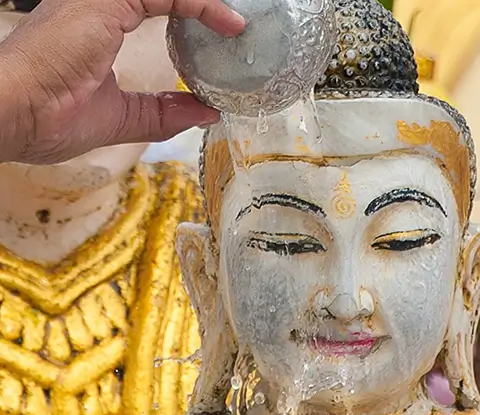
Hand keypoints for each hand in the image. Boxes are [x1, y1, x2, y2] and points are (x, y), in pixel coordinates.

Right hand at [0, 0, 244, 163]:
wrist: (11, 115)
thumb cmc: (47, 117)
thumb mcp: (122, 118)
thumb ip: (164, 111)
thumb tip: (206, 111)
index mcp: (96, 25)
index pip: (153, 7)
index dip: (193, 15)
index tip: (227, 35)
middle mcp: (97, 5)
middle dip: (198, 6)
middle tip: (235, 23)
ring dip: (204, 3)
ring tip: (236, 21)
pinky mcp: (104, 0)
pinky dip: (202, 5)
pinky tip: (228, 23)